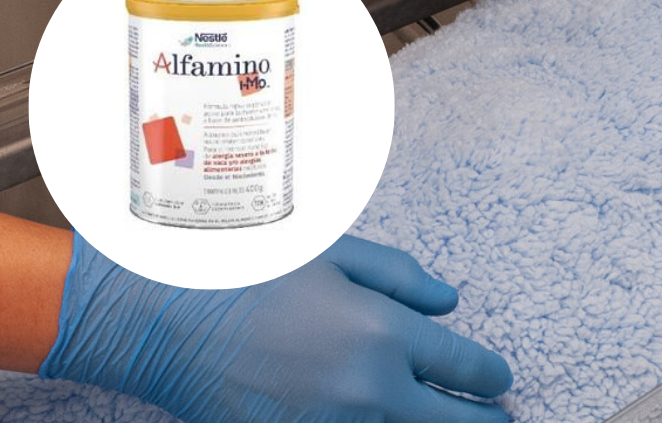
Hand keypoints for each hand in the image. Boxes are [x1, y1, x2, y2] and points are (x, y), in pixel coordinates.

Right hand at [41, 234, 511, 422]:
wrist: (162, 320)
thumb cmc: (249, 272)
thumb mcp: (333, 255)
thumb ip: (401, 278)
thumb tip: (450, 304)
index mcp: (383, 333)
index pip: (467, 368)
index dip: (492, 376)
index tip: (499, 378)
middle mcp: (368, 391)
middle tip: (500, 420)